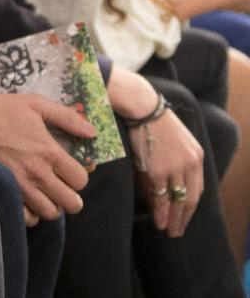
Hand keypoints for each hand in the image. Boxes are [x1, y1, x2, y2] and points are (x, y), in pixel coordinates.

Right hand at [0, 92, 95, 219]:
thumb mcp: (35, 104)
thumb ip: (67, 117)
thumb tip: (92, 132)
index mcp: (49, 151)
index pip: (81, 179)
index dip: (80, 176)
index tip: (72, 170)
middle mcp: (37, 173)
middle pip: (71, 203)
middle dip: (71, 196)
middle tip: (62, 185)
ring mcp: (19, 186)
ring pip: (50, 213)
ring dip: (52, 204)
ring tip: (45, 192)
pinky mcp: (4, 193)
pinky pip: (27, 218)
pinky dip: (32, 212)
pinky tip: (28, 197)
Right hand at [131, 110, 203, 237]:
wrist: (143, 109)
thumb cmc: (154, 122)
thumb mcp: (175, 140)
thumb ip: (177, 161)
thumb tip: (168, 182)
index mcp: (196, 157)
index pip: (197, 188)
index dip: (190, 206)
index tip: (184, 216)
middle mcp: (189, 165)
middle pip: (190, 198)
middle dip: (184, 217)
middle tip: (178, 231)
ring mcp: (174, 168)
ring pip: (177, 200)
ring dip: (173, 218)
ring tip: (169, 231)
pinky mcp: (157, 170)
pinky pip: (161, 196)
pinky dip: (161, 211)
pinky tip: (159, 221)